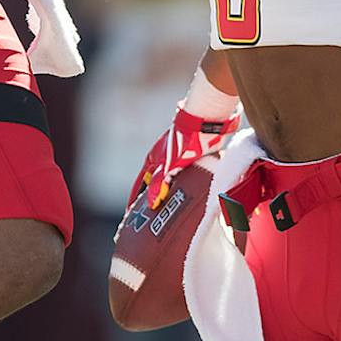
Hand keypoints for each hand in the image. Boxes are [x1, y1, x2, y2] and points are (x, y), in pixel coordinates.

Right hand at [132, 94, 239, 210]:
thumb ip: (158, 184)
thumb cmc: (185, 139)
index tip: (132, 217)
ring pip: (173, 183)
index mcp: (153, 160)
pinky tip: (194, 198)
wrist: (209, 120)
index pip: (139, 186)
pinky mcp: (196, 158)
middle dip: (155, 201)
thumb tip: (151, 204)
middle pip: (156, 186)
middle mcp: (164, 160)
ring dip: (174, 195)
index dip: (135, 202)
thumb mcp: (168, 165)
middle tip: (156, 220)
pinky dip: (189, 188)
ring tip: (176, 213)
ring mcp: (180, 159)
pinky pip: (189, 178)